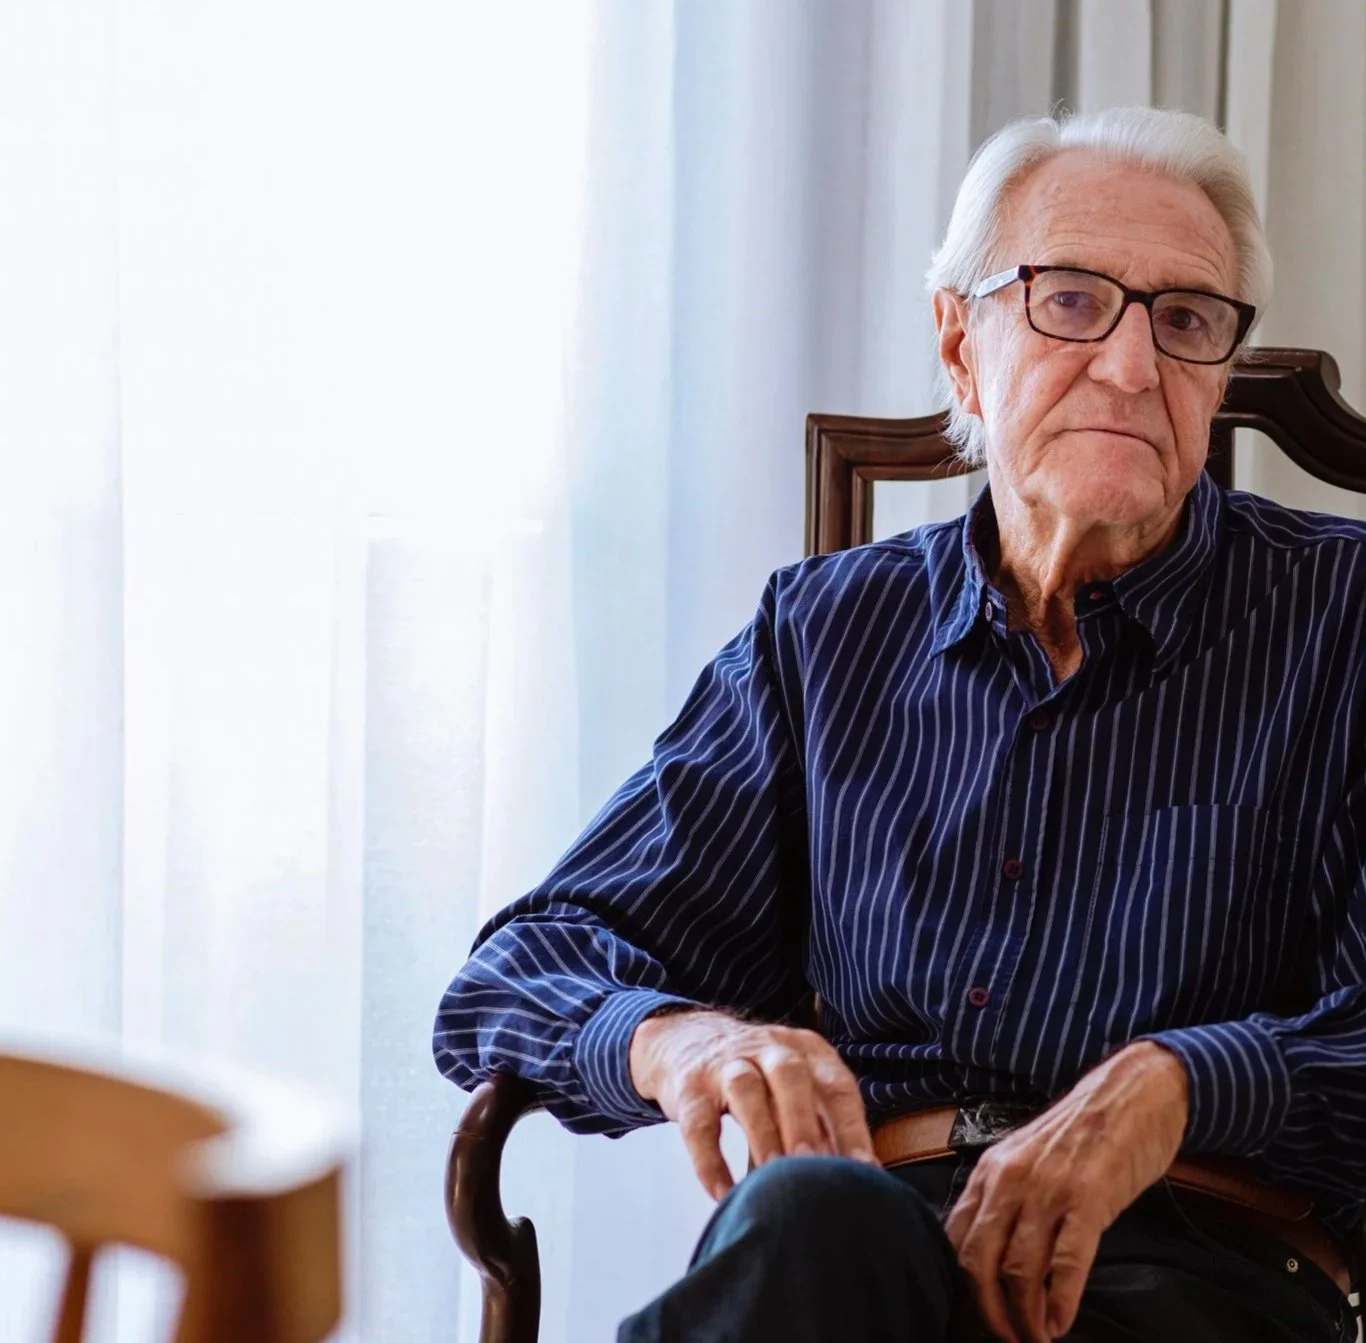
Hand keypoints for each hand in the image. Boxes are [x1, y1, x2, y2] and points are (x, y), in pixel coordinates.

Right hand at [628, 1008, 877, 1199]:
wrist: (686, 1040)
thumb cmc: (758, 1079)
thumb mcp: (794, 1088)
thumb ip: (821, 1126)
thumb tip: (853, 1184)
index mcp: (806, 1051)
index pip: (836, 1085)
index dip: (853, 1128)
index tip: (865, 1172)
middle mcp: (768, 1049)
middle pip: (789, 1076)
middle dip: (804, 1122)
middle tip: (814, 1167)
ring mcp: (725, 1064)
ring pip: (745, 1090)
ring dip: (762, 1134)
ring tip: (772, 1179)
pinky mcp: (689, 1087)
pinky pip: (699, 1122)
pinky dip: (711, 1161)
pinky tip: (723, 1194)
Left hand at [944, 1041, 1188, 1342]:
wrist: (1131, 1092)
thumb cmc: (1081, 1131)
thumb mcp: (1026, 1158)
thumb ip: (1003, 1197)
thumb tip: (986, 1253)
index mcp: (990, 1170)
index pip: (956, 1237)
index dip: (959, 1286)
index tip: (971, 1315)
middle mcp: (1010, 1179)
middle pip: (979, 1261)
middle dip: (987, 1312)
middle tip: (1004, 1338)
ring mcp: (1048, 1188)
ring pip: (1018, 1269)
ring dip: (1024, 1317)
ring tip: (1035, 1338)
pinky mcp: (1088, 1198)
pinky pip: (1066, 1262)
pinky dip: (1059, 1302)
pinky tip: (1060, 1323)